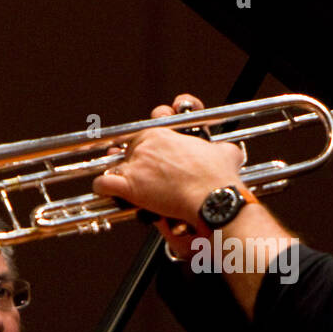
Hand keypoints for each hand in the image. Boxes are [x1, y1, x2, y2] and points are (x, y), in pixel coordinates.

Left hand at [93, 93, 246, 236]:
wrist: (213, 199)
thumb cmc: (219, 177)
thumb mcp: (225, 153)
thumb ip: (221, 148)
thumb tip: (228, 151)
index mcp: (165, 133)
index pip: (146, 132)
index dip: (149, 145)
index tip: (153, 154)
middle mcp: (147, 144)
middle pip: (128, 149)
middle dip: (134, 161)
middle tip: (144, 174)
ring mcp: (136, 164)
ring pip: (114, 164)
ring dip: (119, 174)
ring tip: (126, 184)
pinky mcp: (129, 186)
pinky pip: (103, 183)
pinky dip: (104, 188)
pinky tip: (108, 192)